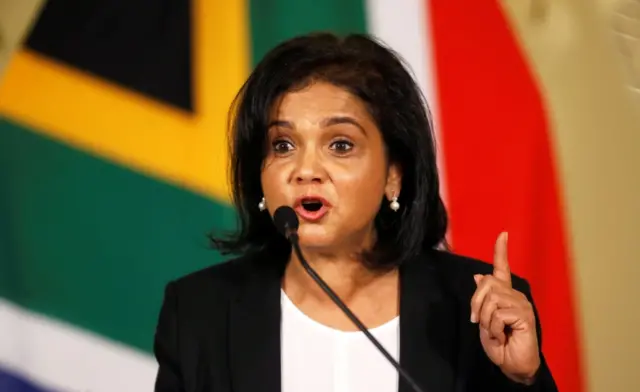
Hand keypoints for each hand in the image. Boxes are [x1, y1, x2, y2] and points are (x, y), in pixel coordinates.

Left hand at [470, 232, 539, 384]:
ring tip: (494, 331)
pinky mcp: (524, 315)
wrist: (512, 364)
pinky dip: (493, 328)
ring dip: (485, 319)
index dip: (501, 251)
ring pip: (491, 298)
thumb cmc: (500, 343)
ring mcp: (522, 304)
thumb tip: (478, 276)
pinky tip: (502, 336)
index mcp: (505, 294)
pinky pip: (498, 314)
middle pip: (487, 283)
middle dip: (476, 304)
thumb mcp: (484, 320)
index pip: (502, 268)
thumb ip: (482, 300)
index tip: (502, 234)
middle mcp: (515, 295)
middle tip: (480, 322)